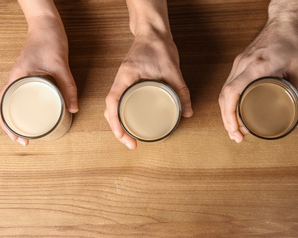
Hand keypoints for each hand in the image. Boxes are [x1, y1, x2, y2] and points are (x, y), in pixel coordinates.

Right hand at [0, 15, 77, 145]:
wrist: (46, 24)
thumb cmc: (49, 41)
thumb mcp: (60, 66)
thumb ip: (69, 87)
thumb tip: (74, 109)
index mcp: (16, 79)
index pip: (1, 106)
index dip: (7, 125)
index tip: (19, 139)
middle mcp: (14, 80)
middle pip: (4, 108)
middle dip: (11, 127)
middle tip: (25, 141)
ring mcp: (20, 78)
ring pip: (11, 103)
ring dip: (16, 119)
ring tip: (28, 133)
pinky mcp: (28, 76)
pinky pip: (21, 96)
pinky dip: (24, 108)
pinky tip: (35, 114)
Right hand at [104, 33, 192, 148]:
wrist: (153, 32)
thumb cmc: (158, 46)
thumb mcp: (172, 69)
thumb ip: (180, 90)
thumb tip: (187, 112)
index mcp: (126, 77)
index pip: (112, 102)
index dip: (115, 122)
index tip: (123, 136)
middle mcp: (120, 81)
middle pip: (110, 110)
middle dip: (117, 130)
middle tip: (130, 144)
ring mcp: (122, 82)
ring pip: (113, 107)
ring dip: (118, 124)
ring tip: (129, 138)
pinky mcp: (128, 83)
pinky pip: (120, 102)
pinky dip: (122, 115)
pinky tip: (132, 122)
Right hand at [219, 17, 297, 142]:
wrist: (286, 21)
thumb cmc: (294, 41)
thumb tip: (297, 120)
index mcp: (258, 65)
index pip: (233, 91)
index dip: (230, 113)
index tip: (235, 130)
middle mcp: (243, 64)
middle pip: (224, 96)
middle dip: (227, 120)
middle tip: (236, 137)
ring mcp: (238, 63)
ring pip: (223, 92)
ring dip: (225, 113)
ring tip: (234, 130)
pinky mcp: (238, 64)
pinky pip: (227, 85)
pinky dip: (227, 103)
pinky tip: (232, 113)